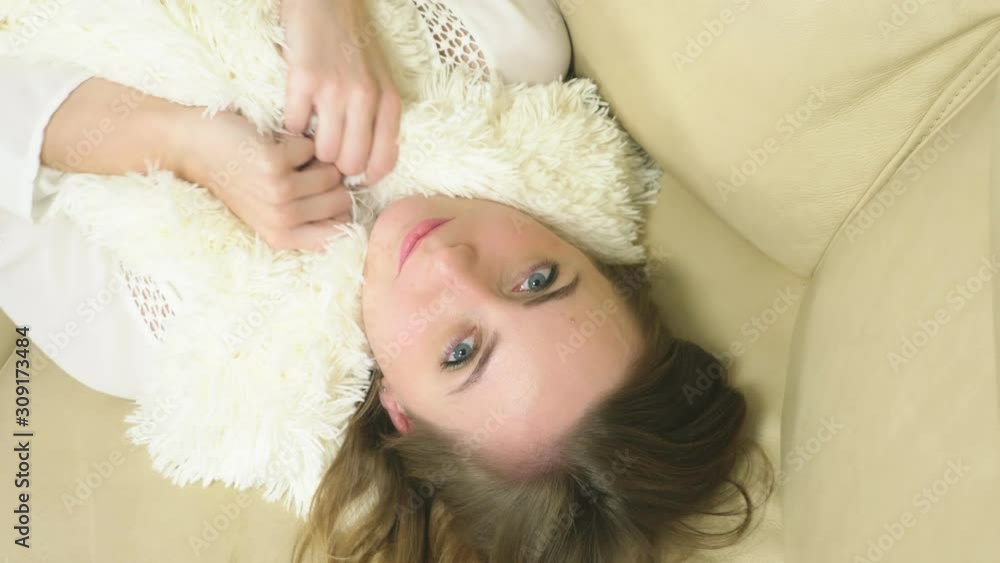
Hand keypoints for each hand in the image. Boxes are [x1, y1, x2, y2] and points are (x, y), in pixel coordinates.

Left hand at [173, 108, 351, 250]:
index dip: (341, 210)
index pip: (342, 232)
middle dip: (329, 181)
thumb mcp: (272, 213)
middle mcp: (282, 222)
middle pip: (343, 199)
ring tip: (287, 158)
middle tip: (299, 172)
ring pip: (332, 173)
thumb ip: (310, 221)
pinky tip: (274, 143)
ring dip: (315, 159)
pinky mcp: (273, 165)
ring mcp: (277, 194)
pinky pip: (312, 148)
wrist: (195, 147)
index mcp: (284, 238)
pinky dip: (298, 140)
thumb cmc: (239, 176)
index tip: (324, 195)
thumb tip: (353, 215)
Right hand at [280, 0, 401, 183]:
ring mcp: (335, 89)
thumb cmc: (355, 48)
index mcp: (389, 102)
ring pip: (323, 151)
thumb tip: (369, 169)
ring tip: (311, 134)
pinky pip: (295, 127)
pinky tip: (296, 114)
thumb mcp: (381, 83)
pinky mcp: (304, 80)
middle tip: (326, 154)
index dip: (364, 178)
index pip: (383, 162)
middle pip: (350, 164)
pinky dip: (292, 128)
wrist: (326, 4)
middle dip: (335, 166)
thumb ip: (381, 122)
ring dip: (312, 149)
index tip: (350, 177)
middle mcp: (366, 98)